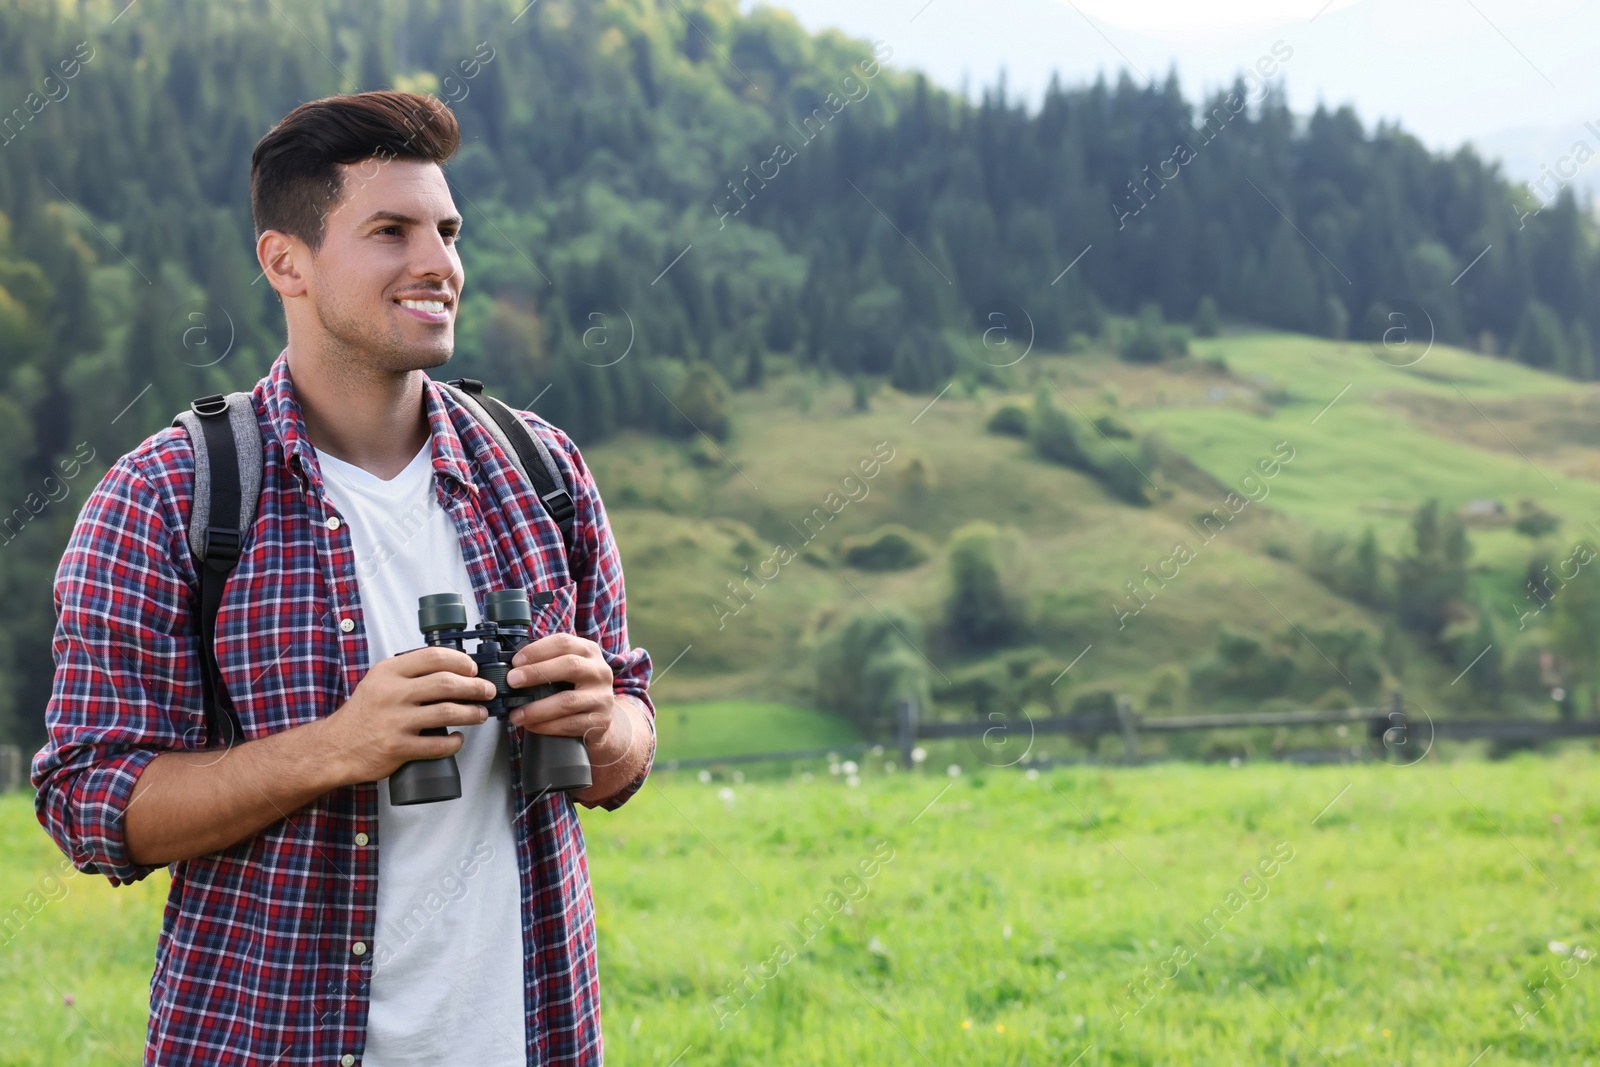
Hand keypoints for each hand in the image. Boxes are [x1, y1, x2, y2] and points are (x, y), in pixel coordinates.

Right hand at [320, 646, 496, 784]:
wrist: (335, 747)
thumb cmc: (364, 713)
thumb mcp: (379, 681)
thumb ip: (409, 672)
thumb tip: (451, 668)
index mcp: (389, 672)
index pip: (434, 656)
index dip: (461, 661)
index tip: (473, 669)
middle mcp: (392, 693)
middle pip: (446, 683)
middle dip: (475, 686)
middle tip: (487, 691)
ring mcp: (395, 721)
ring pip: (447, 712)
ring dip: (472, 712)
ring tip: (480, 713)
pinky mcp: (398, 748)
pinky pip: (438, 745)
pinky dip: (455, 741)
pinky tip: (459, 738)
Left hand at [506, 634, 617, 747]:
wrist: (599, 717)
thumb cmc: (574, 688)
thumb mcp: (566, 668)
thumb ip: (545, 663)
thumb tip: (510, 668)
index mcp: (588, 651)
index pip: (564, 642)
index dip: (537, 650)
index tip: (515, 662)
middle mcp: (599, 671)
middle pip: (570, 665)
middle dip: (536, 672)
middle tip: (512, 681)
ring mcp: (602, 697)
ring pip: (568, 700)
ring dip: (537, 708)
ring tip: (516, 714)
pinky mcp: (600, 720)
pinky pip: (570, 724)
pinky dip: (547, 726)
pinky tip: (531, 726)